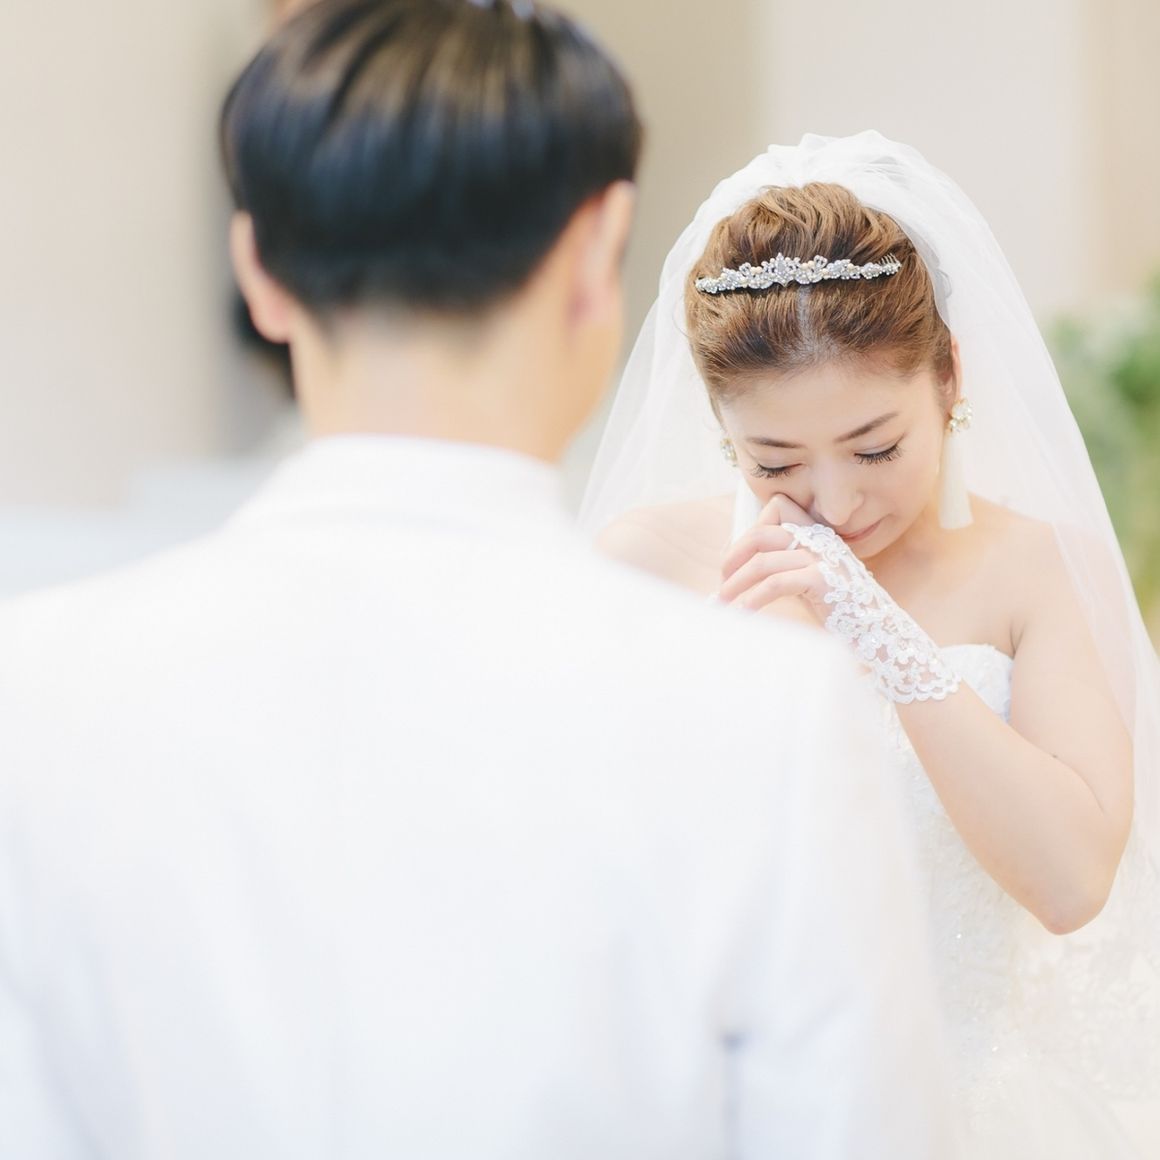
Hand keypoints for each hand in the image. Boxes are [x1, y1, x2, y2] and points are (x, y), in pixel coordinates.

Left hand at [716, 494, 830, 616]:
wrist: (879, 633)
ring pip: (764, 560)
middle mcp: (820, 539)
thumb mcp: (806, 580)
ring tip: (723, 605)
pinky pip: (777, 583)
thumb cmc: (839, 610)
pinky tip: (745, 612)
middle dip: (733, 557)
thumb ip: (783, 566)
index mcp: (817, 533)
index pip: (777, 508)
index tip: (735, 562)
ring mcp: (824, 558)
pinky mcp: (824, 580)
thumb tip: (736, 569)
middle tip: (721, 583)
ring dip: (736, 584)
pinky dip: (753, 599)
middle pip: (762, 532)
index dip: (750, 531)